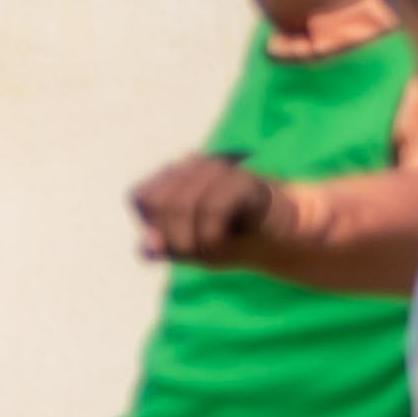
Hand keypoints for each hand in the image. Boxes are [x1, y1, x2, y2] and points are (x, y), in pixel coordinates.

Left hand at [131, 153, 274, 264]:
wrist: (278, 236)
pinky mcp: (243, 180)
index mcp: (174, 178)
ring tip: (212, 246)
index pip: (139, 195)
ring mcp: (219, 169)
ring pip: (183, 205)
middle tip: (194, 249)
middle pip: (158, 201)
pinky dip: (211, 235)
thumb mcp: (188, 250)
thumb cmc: (229, 239)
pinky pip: (212, 208)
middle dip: (171, 235)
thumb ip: (163, 247)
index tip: (173, 240)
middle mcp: (193, 166)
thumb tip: (146, 248)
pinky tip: (223, 240)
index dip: (152, 222)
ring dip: (194, 240)